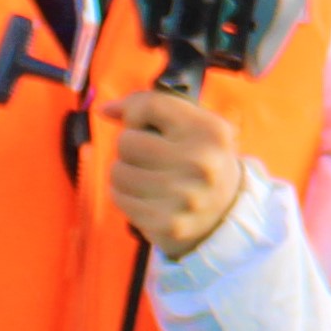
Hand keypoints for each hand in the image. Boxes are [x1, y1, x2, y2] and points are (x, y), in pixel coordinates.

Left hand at [104, 78, 247, 260]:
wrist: (226, 210)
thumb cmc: (197, 156)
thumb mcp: (190, 123)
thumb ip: (149, 107)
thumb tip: (104, 110)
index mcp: (210, 130)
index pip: (150, 106)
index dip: (136, 112)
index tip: (142, 124)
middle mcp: (202, 163)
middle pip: (127, 142)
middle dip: (130, 145)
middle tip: (147, 155)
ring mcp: (186, 197)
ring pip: (118, 172)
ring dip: (124, 171)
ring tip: (144, 175)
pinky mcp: (169, 224)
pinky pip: (120, 198)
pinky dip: (125, 194)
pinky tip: (144, 195)